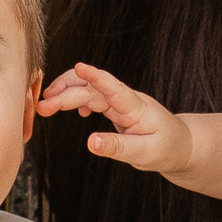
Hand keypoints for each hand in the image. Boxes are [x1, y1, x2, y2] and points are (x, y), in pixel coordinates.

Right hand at [37, 63, 195, 174]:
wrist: (180, 145)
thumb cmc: (166, 149)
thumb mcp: (144, 154)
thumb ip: (118, 148)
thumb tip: (91, 143)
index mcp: (136, 108)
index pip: (114, 88)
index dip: (96, 76)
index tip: (80, 67)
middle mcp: (126, 100)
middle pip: (91, 89)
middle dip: (64, 93)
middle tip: (41, 107)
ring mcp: (120, 101)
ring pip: (88, 90)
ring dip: (65, 94)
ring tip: (45, 105)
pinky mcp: (115, 106)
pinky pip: (92, 97)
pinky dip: (76, 100)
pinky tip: (71, 112)